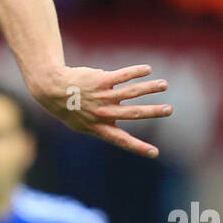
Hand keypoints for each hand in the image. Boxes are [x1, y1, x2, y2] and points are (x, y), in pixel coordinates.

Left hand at [30, 65, 171, 157]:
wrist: (53, 90)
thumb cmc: (69, 108)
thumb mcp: (82, 124)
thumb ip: (101, 125)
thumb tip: (119, 124)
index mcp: (99, 128)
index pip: (121, 140)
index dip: (138, 148)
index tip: (154, 153)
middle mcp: (102, 113)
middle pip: (132, 114)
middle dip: (152, 112)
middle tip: (169, 110)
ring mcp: (102, 96)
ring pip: (131, 93)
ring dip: (149, 88)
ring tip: (164, 85)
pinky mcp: (101, 80)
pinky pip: (122, 76)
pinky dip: (136, 72)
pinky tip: (147, 70)